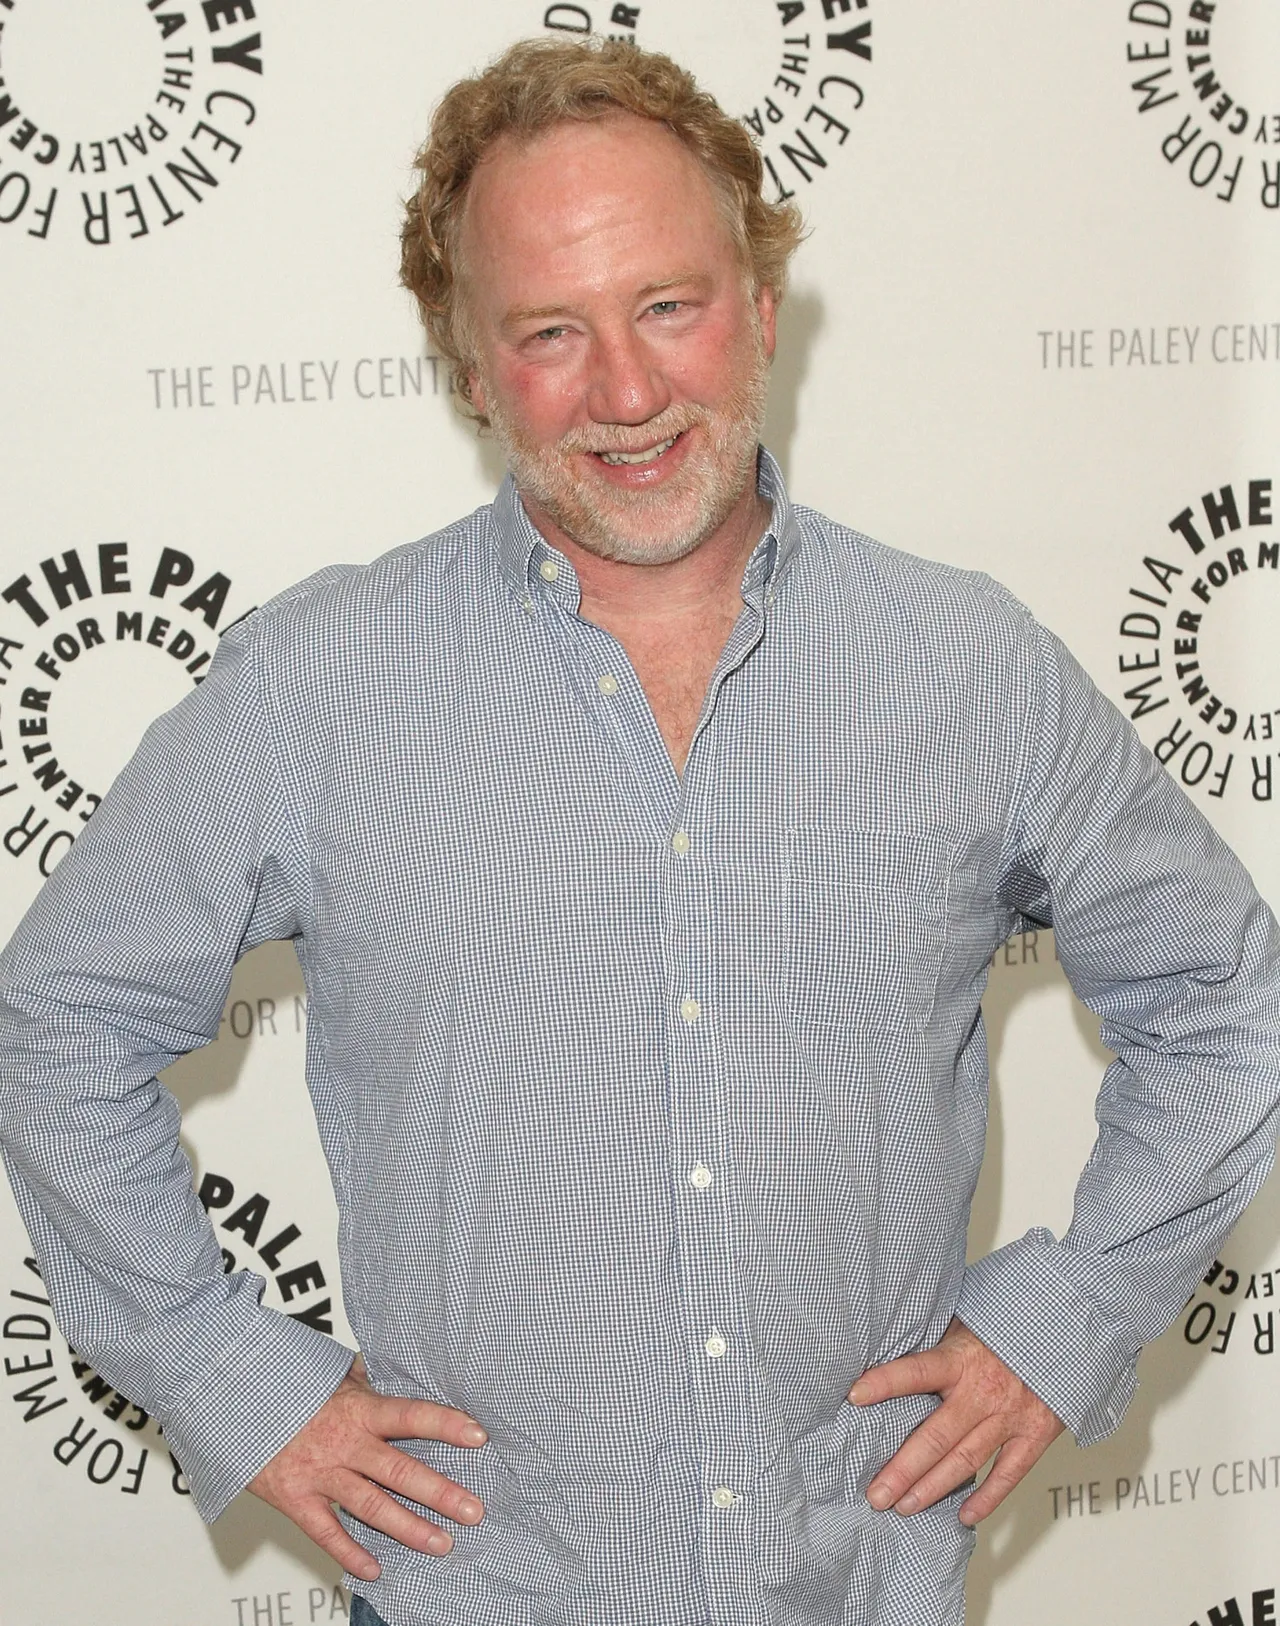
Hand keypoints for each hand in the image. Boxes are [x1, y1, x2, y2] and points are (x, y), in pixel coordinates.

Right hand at [247, 1356, 487, 1579]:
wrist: (233, 1400)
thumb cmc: (290, 1386)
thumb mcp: (332, 1375)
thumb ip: (365, 1379)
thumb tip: (392, 1366)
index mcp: (358, 1409)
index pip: (410, 1416)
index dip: (445, 1425)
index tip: (478, 1436)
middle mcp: (344, 1443)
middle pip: (399, 1471)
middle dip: (439, 1492)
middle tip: (473, 1510)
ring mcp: (320, 1474)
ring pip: (371, 1506)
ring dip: (408, 1528)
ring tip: (441, 1543)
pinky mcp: (295, 1499)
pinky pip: (326, 1532)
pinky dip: (350, 1553)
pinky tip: (375, 1570)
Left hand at [848, 1318, 1063, 1525]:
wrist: (1066, 1331)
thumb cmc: (1008, 1327)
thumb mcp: (967, 1321)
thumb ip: (937, 1342)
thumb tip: (893, 1346)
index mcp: (962, 1357)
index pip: (916, 1371)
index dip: (884, 1383)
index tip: (854, 1396)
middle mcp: (983, 1391)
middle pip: (935, 1437)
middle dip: (902, 1469)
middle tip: (876, 1494)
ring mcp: (1010, 1416)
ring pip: (965, 1460)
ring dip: (932, 1488)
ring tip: (904, 1507)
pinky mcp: (1035, 1434)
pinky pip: (1008, 1473)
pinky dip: (987, 1497)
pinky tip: (964, 1515)